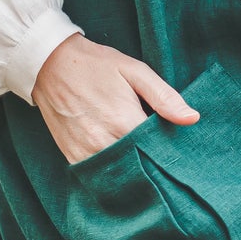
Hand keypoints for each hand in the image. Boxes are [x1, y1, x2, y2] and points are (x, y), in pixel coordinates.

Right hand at [32, 33, 197, 164]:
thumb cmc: (96, 65)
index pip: (157, 153)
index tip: (178, 153)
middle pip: (139, 168)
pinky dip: (112, 173)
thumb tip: (192, 119)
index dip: (169, 154)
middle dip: (153, 167)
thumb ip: (164, 97)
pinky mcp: (72, 156)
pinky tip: (122, 164)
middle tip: (164, 164)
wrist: (48, 64)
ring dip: (133, 172)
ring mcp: (85, 151)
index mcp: (124, 121)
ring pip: (119, 175)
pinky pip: (98, 174)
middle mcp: (103, 142)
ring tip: (144, 164)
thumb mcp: (135, 71)